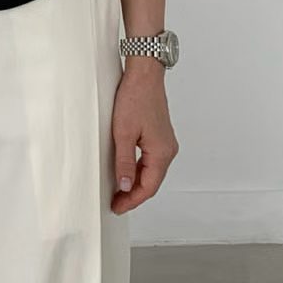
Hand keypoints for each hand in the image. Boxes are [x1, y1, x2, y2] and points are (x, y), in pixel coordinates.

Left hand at [110, 65, 178, 214]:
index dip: (132, 200)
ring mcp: (165, 143)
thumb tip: (124, 186)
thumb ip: (123, 162)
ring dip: (135, 183)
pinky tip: (126, 172)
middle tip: (115, 203)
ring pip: (151, 172)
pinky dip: (138, 170)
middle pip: (151, 182)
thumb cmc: (135, 98)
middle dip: (133, 195)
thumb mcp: (123, 133)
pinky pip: (150, 160)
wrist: (144, 75)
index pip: (148, 187)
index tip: (117, 207)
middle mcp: (168, 150)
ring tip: (117, 191)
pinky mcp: (159, 136)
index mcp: (162, 153)